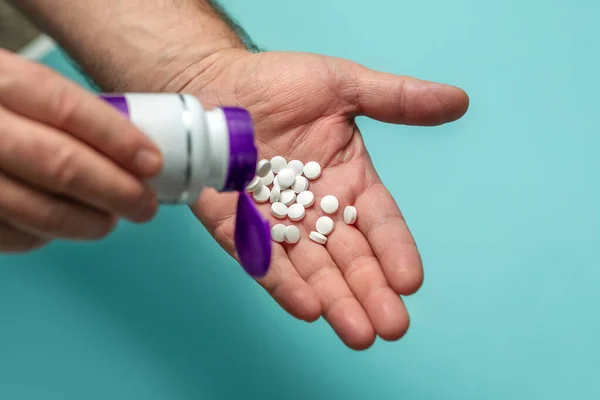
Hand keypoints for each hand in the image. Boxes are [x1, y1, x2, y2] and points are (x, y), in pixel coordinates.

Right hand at [0, 50, 161, 252]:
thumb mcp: (14, 84)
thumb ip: (63, 110)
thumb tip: (132, 150)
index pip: (64, 107)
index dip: (117, 138)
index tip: (152, 162)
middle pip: (57, 163)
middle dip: (115, 190)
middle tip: (145, 204)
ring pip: (35, 209)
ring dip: (87, 221)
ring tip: (112, 218)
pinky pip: (11, 234)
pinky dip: (47, 235)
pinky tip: (66, 223)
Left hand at [188, 50, 468, 348]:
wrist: (214, 82)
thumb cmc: (278, 82)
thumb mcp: (342, 86)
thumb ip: (396, 100)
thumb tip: (459, 101)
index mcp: (348, 181)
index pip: (380, 223)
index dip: (396, 251)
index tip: (411, 281)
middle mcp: (317, 210)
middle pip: (350, 257)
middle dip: (371, 291)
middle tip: (392, 327)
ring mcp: (277, 222)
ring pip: (312, 269)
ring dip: (335, 301)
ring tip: (358, 333)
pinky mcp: (237, 227)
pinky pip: (262, 260)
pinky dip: (282, 283)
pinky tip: (307, 308)